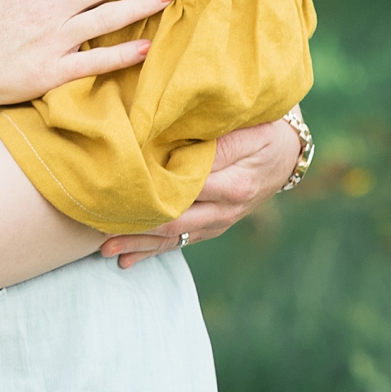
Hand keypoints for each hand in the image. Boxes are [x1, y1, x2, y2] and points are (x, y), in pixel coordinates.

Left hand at [100, 117, 300, 266]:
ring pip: (175, 238)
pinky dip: (153, 251)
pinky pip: (181, 241)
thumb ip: (217, 145)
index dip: (151, 197)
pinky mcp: (213, 226)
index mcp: (232, 186)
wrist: (288, 154)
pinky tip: (127, 260)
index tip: (118, 195)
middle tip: (102, 234)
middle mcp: (225, 210)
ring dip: (140, 245)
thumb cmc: (264, 133)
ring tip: (106, 251)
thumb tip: (178, 152)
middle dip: (137, 231)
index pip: (184, 195)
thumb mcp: (248, 131)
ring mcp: (219, 222)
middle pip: (175, 223)